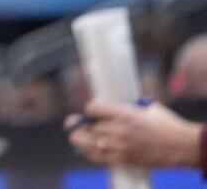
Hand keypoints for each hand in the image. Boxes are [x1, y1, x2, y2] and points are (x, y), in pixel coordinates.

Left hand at [65, 99, 200, 167]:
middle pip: (88, 125)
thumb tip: (110, 103)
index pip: (93, 107)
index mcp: (125, 113)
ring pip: (87, 142)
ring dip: (81, 137)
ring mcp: (120, 146)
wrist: (182, 146)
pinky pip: (97, 156)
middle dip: (83, 123)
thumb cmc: (166, 124)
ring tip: (78, 134)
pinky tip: (86, 147)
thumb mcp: (146, 106)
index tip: (93, 110)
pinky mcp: (123, 159)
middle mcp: (119, 129)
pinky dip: (88, 151)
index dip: (91, 108)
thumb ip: (125, 106)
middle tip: (78, 122)